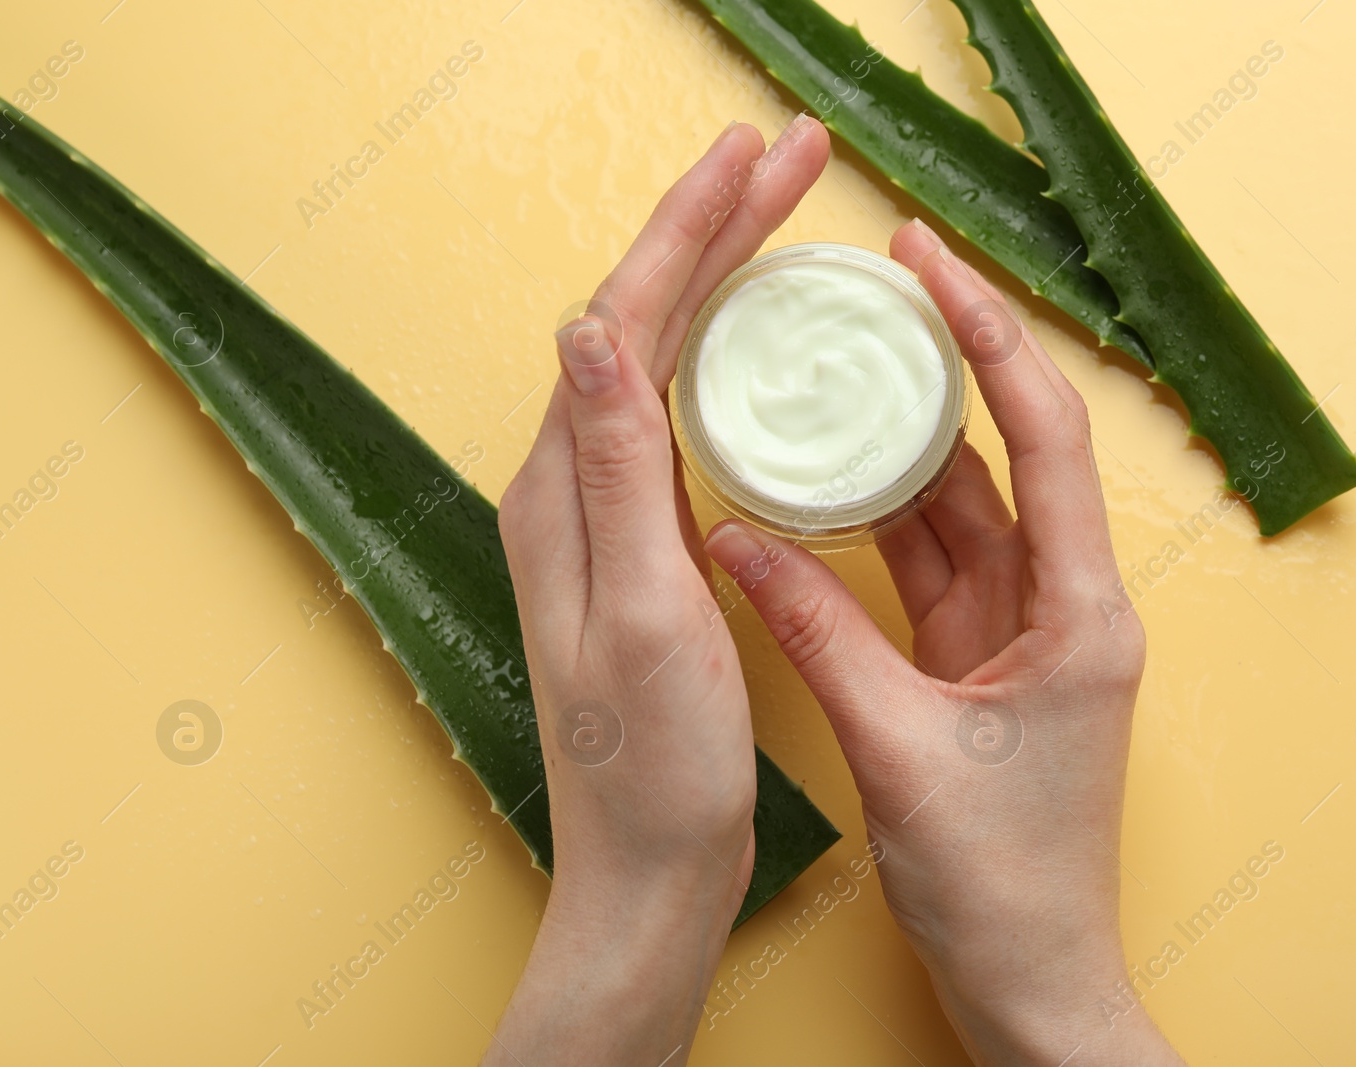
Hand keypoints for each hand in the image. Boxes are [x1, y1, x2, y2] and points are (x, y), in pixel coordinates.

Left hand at [488, 115, 829, 1065]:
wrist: (647, 871)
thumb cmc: (655, 769)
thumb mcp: (643, 616)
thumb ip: (617, 472)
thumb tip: (586, 326)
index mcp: (566, 495)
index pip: (625, 323)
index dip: (689, 231)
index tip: (756, 158)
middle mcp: (572, 491)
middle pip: (641, 324)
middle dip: (713, 232)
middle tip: (790, 160)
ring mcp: (607, 519)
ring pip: (661, 361)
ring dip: (718, 280)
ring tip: (781, 219)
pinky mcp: (643, 547)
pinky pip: (679, 417)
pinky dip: (723, 357)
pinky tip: (759, 347)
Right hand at [704, 220, 1183, 1064]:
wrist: (1029, 979)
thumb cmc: (1001, 884)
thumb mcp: (897, 750)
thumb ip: (818, 636)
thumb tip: (734, 543)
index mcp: (1080, 612)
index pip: (1044, 437)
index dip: (990, 338)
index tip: (933, 264)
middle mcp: (1060, 604)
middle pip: (1000, 454)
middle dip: (942, 365)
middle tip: (877, 282)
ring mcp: (1016, 631)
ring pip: (955, 506)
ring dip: (900, 441)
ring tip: (840, 360)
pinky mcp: (973, 661)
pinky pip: (923, 564)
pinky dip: (874, 523)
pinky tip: (825, 477)